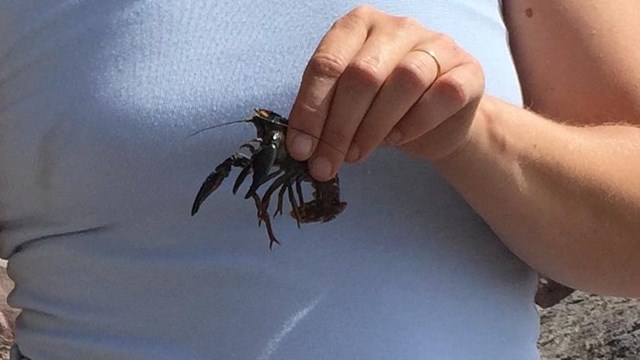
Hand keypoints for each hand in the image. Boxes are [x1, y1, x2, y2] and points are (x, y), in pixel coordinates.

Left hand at [286, 6, 484, 180]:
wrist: (438, 120)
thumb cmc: (385, 108)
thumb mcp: (349, 105)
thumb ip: (326, 114)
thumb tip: (302, 148)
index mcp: (358, 25)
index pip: (327, 64)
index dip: (310, 110)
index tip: (301, 150)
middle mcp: (397, 27)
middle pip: (363, 74)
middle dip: (339, 127)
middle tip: (326, 164)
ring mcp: (437, 44)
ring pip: (404, 80)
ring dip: (374, 126)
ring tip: (358, 154)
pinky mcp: (468, 70)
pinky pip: (443, 94)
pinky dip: (417, 122)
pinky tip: (399, 139)